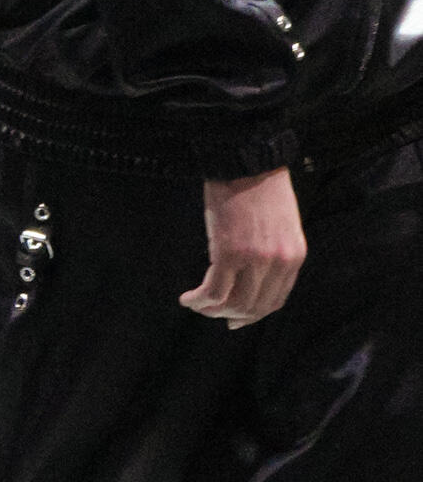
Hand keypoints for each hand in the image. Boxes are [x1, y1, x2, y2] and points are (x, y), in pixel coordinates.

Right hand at [179, 166, 304, 326]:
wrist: (248, 161)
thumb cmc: (260, 187)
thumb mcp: (281, 225)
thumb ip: (274, 253)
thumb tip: (253, 278)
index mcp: (293, 257)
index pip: (275, 300)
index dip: (254, 315)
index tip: (235, 319)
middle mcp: (277, 263)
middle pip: (253, 306)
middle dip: (230, 315)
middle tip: (211, 313)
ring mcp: (254, 260)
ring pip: (233, 303)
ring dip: (211, 310)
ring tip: (197, 304)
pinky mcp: (229, 254)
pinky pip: (213, 291)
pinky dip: (199, 300)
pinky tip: (188, 298)